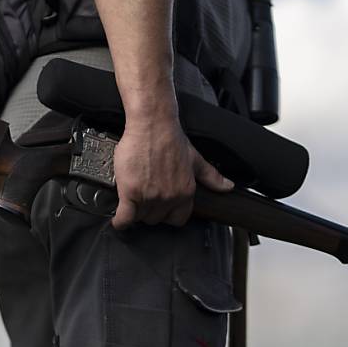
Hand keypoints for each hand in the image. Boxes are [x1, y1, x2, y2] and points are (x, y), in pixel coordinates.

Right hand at [111, 114, 233, 229]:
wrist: (152, 125)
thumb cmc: (171, 138)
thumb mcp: (195, 159)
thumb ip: (211, 176)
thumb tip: (227, 187)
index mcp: (185, 192)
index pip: (177, 220)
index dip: (168, 215)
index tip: (160, 209)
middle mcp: (169, 198)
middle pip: (156, 220)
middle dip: (150, 211)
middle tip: (144, 197)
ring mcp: (149, 197)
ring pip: (140, 218)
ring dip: (135, 212)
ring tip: (132, 199)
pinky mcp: (130, 193)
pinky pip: (125, 218)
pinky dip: (121, 222)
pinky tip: (120, 221)